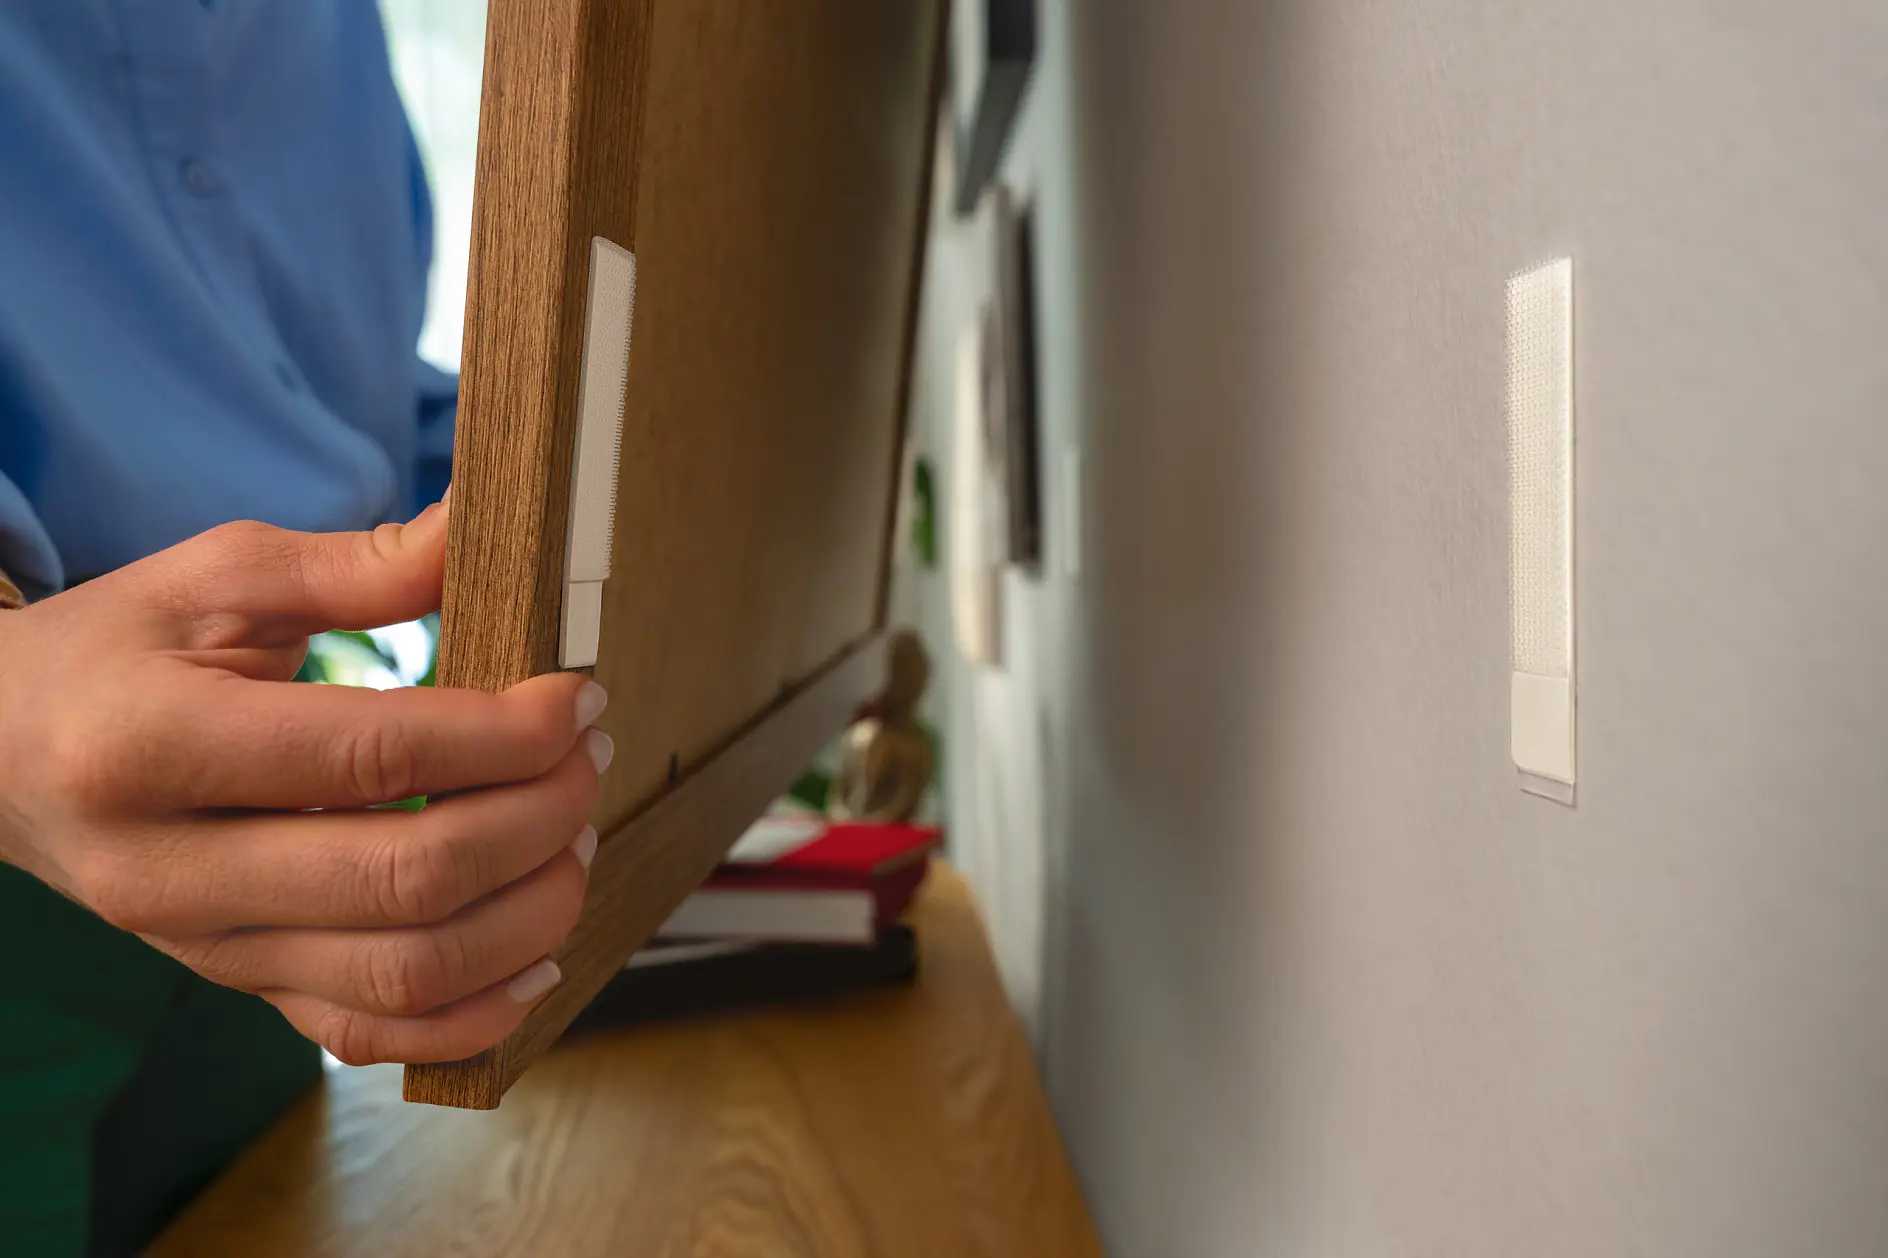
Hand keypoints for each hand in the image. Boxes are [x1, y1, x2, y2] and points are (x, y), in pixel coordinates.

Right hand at [0, 498, 610, 1064]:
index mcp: (154, 743)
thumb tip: (486, 527)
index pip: (377, 755)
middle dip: (537, 818)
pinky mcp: (237, 987)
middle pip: (407, 878)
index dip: (505, 733)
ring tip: (575, 837)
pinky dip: (473, 1016)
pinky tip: (537, 957)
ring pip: (405, 972)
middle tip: (588, 759)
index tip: (575, 698)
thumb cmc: (117, 652)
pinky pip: (369, 1035)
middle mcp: (170, 869)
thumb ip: (360, 565)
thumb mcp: (218, 577)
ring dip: (528, 913)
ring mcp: (203, 948)